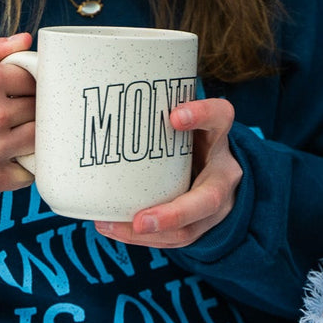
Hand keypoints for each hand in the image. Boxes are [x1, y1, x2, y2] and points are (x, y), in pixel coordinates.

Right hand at [0, 33, 36, 205]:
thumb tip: (25, 40)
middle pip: (41, 106)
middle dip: (31, 106)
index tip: (17, 87)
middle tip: (13, 110)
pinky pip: (30, 173)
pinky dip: (24, 165)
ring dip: (32, 134)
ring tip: (12, 132)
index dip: (27, 80)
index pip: (33, 76)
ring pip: (40, 138)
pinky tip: (8, 157)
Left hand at [94, 97, 241, 247]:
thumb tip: (98, 83)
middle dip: (174, 213)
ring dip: (150, 234)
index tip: (174, 115)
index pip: (220, 117)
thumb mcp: (182, 114)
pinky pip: (174, 239)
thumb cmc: (188, 134)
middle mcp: (223, 172)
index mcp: (218, 135)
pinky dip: (142, 238)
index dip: (201, 115)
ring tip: (111, 225)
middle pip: (208, 199)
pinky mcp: (201, 224)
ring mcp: (215, 204)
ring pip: (189, 229)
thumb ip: (154, 104)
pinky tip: (112, 227)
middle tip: (141, 219)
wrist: (218, 165)